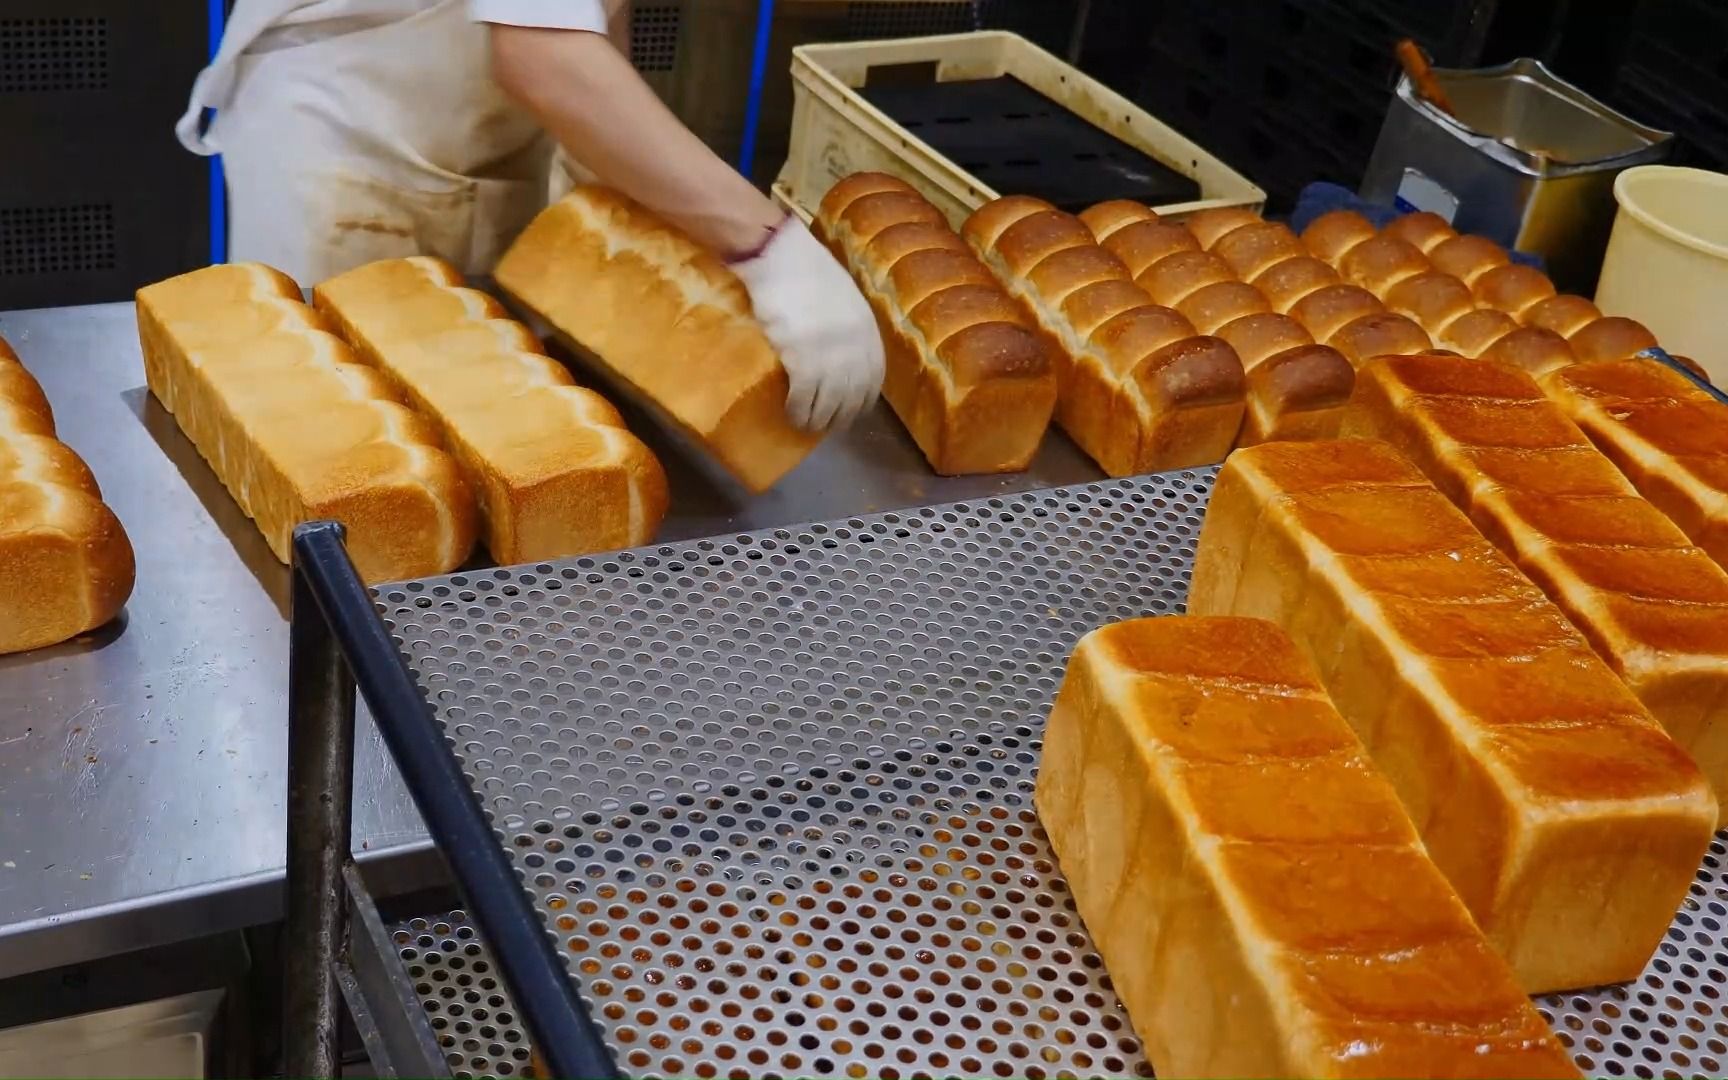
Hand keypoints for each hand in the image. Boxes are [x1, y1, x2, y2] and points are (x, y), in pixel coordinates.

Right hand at [730, 217, 885, 431]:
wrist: (780, 256)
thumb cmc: (806, 269)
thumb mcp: (842, 297)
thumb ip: (847, 325)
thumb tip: (839, 348)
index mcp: (868, 330)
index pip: (873, 379)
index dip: (861, 400)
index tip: (850, 411)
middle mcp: (856, 348)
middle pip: (852, 396)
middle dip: (840, 417)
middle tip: (824, 426)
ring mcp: (831, 356)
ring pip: (829, 403)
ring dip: (817, 420)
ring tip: (805, 426)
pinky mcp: (803, 360)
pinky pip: (804, 398)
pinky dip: (798, 411)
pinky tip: (791, 415)